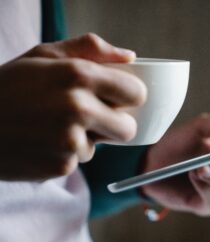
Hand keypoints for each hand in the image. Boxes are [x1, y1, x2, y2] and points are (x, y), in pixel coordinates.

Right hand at [0, 33, 146, 179]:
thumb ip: (91, 49)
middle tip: (92, 117)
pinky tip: (43, 142)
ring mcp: (69, 139)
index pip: (137, 93)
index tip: (120, 99)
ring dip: (86, 138)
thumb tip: (131, 57)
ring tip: (54, 127)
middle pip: (129, 128)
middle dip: (115, 124)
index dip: (130, 97)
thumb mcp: (45, 56)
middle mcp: (78, 107)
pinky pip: (79, 160)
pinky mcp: (60, 165)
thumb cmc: (10, 86)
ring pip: (102, 146)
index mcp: (79, 74)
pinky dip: (66, 154)